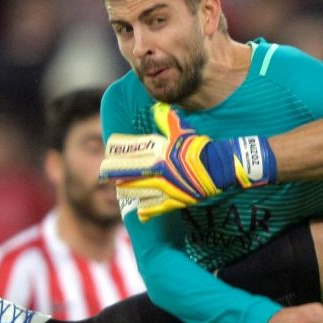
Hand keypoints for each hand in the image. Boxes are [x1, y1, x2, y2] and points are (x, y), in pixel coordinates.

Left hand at [102, 104, 273, 220]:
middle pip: (133, 176)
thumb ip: (168, 120)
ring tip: (119, 190)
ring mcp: (167, 189)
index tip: (107, 159)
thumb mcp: (182, 131)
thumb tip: (157, 107)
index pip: (133, 159)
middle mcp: (159, 174)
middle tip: (105, 176)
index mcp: (159, 157)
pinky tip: (139, 214)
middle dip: (118, 176)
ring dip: (130, 191)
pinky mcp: (176, 200)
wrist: (217, 167)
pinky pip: (158, 208)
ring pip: (142, 192)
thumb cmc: (198, 148)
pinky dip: (148, 211)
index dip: (119, 160)